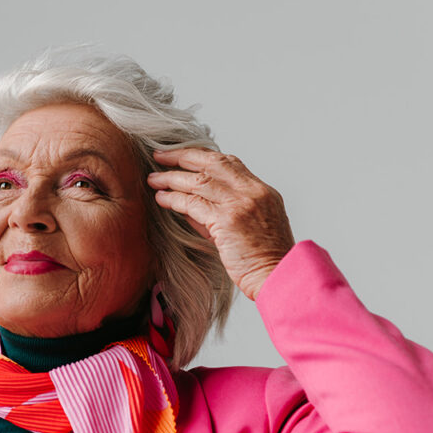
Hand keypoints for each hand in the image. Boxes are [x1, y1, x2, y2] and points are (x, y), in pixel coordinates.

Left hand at [148, 148, 295, 299]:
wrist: (278, 277)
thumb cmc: (263, 261)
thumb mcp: (249, 229)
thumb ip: (220, 214)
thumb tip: (189, 206)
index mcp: (262, 191)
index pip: (230, 162)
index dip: (203, 156)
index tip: (183, 156)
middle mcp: (252, 192)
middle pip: (212, 162)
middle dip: (182, 156)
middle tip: (160, 155)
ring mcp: (240, 204)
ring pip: (199, 180)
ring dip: (172, 177)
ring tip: (153, 179)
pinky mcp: (227, 220)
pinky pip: (193, 203)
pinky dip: (174, 198)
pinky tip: (161, 198)